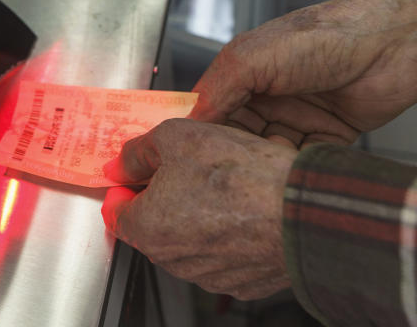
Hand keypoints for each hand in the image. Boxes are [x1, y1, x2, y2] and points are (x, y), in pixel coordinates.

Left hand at [101, 118, 296, 299]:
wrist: (303, 209)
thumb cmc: (241, 175)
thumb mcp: (176, 137)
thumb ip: (138, 152)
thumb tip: (120, 163)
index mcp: (148, 228)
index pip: (115, 212)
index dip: (124, 186)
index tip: (135, 172)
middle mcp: (175, 260)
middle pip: (152, 226)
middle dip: (161, 198)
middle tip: (182, 169)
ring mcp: (210, 276)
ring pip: (188, 241)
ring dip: (195, 216)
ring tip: (219, 185)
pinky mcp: (244, 281)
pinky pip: (222, 255)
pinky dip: (226, 234)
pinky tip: (242, 208)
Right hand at [191, 0, 416, 147]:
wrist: (389, 43)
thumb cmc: (323, 35)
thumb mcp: (253, 58)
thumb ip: (218, 89)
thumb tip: (189, 119)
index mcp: (244, 74)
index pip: (209, 110)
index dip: (198, 130)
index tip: (186, 151)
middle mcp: (268, 96)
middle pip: (236, 136)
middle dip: (231, 151)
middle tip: (224, 167)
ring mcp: (297, 117)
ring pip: (267, 152)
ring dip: (263, 161)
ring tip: (261, 165)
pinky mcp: (327, 135)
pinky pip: (301, 160)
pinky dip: (293, 166)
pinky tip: (289, 165)